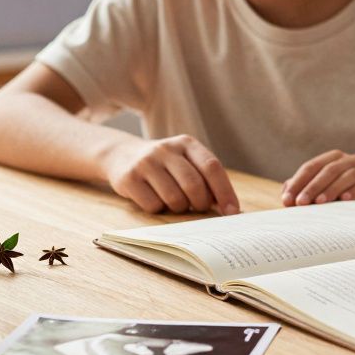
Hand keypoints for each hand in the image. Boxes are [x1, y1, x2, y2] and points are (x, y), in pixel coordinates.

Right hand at [101, 134, 239, 214]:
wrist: (123, 155)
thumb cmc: (165, 166)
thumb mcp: (186, 162)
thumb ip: (206, 179)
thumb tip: (228, 208)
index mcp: (187, 143)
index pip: (211, 167)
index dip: (225, 191)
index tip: (232, 211)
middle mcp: (166, 149)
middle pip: (194, 185)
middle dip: (201, 203)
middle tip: (199, 208)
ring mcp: (146, 162)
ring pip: (174, 198)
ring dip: (179, 208)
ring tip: (175, 202)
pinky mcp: (129, 178)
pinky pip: (154, 206)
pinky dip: (159, 210)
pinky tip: (154, 199)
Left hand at [281, 150, 354, 206]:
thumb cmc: (339, 201)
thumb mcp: (319, 194)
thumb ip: (301, 191)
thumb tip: (286, 194)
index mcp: (332, 158)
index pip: (311, 167)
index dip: (298, 183)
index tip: (287, 200)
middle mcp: (350, 159)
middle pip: (328, 169)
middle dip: (313, 186)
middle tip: (301, 203)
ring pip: (347, 175)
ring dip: (332, 188)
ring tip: (320, 202)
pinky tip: (344, 200)